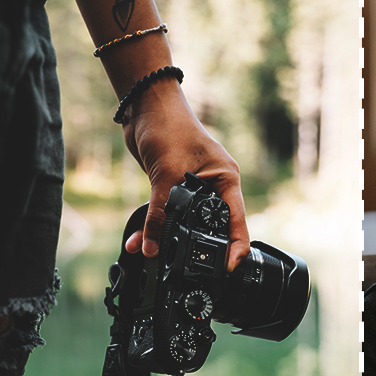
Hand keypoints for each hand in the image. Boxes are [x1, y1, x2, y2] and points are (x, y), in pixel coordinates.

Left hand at [120, 80, 249, 270]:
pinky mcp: (174, 188)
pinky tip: (138, 242)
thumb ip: (159, 214)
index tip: (228, 269)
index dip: (234, 248)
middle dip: (199, 249)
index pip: (236, 222)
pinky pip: (167, 215)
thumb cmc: (168, 127)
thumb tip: (150, 248)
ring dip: (169, 240)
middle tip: (190, 270)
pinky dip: (153, 228)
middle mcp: (214, 187)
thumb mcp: (166, 175)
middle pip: (212, 227)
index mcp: (226, 181)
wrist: (144, 106)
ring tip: (156, 258)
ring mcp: (195, 188)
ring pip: (186, 224)